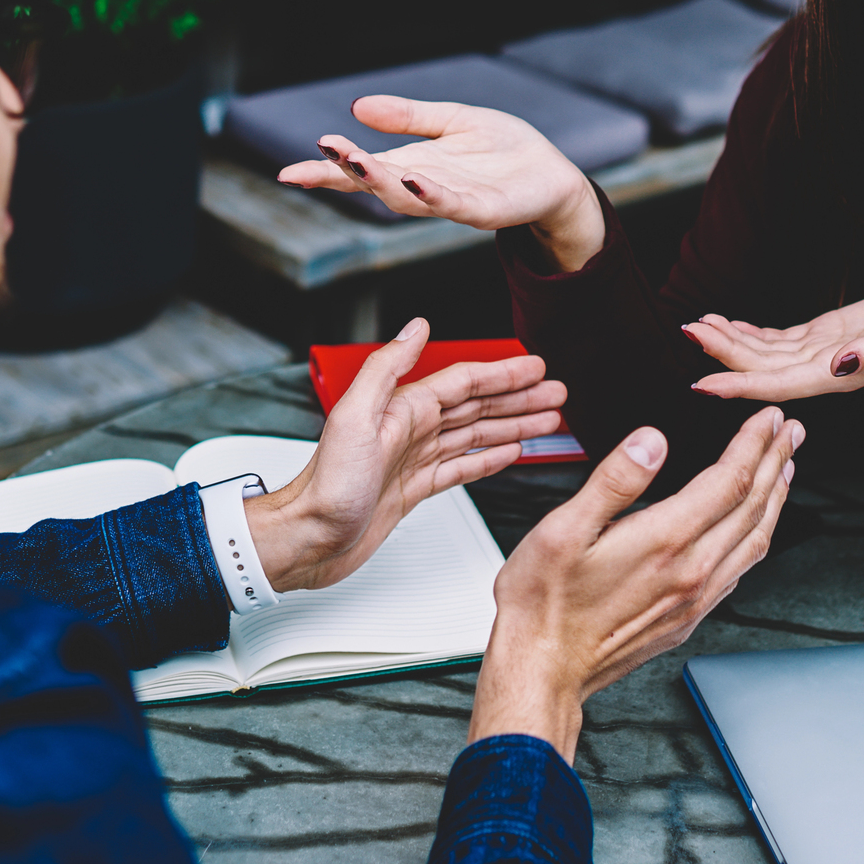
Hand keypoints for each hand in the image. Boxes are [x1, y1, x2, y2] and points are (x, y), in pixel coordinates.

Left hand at [245, 318, 566, 592]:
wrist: (307, 537)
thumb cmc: (325, 485)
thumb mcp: (354, 416)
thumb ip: (387, 367)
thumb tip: (417, 326)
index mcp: (403, 409)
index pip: (465, 383)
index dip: (503, 373)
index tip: (535, 367)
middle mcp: (411, 430)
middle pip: (478, 406)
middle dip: (519, 398)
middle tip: (555, 393)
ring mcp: (415, 459)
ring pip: (476, 435)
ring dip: (513, 425)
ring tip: (547, 420)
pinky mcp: (414, 489)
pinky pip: (462, 466)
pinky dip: (490, 458)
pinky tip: (510, 452)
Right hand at [275, 95, 605, 271]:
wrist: (552, 176)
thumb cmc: (503, 151)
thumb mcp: (452, 121)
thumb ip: (409, 117)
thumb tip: (358, 107)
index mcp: (412, 165)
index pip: (362, 170)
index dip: (327, 171)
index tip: (289, 171)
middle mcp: (425, 187)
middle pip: (376, 184)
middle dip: (347, 173)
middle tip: (321, 155)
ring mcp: (452, 201)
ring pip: (408, 197)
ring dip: (380, 181)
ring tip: (354, 162)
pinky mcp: (484, 209)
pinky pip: (453, 204)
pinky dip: (432, 195)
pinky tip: (414, 180)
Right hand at [467, 406, 802, 761]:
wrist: (544, 672)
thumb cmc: (543, 604)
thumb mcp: (561, 530)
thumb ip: (613, 481)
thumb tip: (651, 441)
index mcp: (664, 542)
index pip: (729, 481)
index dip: (753, 444)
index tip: (768, 418)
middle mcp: (691, 572)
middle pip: (753, 507)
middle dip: (776, 462)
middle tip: (791, 431)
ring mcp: (694, 598)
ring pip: (754, 541)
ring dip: (775, 499)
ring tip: (784, 469)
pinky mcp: (687, 617)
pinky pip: (739, 570)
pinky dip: (756, 537)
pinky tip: (752, 529)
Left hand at [682, 281, 863, 402]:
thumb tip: (839, 366)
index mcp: (838, 378)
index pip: (777, 386)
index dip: (738, 386)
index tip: (701, 384)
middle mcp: (822, 370)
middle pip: (761, 367)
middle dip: (722, 353)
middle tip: (687, 330)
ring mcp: (820, 354)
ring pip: (764, 352)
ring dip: (729, 340)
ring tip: (697, 323)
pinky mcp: (823, 335)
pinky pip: (777, 338)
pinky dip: (749, 331)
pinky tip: (725, 323)